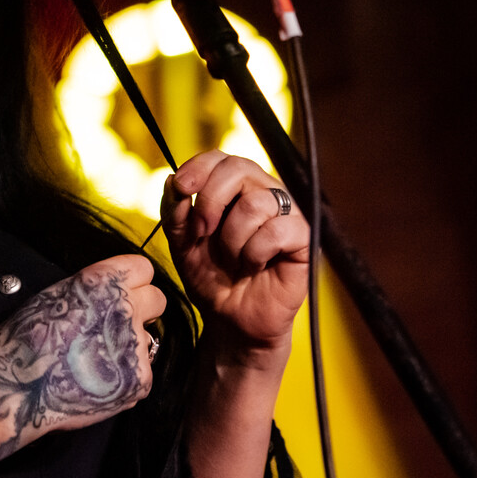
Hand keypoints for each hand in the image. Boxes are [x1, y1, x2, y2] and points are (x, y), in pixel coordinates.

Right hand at [0, 254, 166, 464]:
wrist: (15, 388)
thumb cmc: (26, 339)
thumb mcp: (57, 295)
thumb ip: (93, 290)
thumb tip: (114, 295)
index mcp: (103, 281)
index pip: (142, 267)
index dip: (132, 281)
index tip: (125, 292)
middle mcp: (125, 307)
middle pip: (157, 300)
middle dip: (141, 310)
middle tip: (117, 327)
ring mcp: (135, 345)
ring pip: (146, 340)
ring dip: (128, 348)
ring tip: (95, 362)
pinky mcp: (139, 379)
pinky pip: (141, 373)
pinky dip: (124, 379)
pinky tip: (96, 382)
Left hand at [161, 151, 308, 368]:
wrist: (230, 319)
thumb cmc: (211, 277)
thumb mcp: (182, 242)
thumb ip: (174, 211)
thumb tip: (172, 180)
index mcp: (235, 188)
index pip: (220, 157)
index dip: (199, 167)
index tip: (181, 189)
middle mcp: (263, 193)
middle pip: (239, 169)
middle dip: (211, 201)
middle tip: (202, 233)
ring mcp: (286, 214)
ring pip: (256, 202)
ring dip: (232, 238)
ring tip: (233, 259)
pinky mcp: (303, 238)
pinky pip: (277, 230)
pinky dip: (255, 252)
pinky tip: (254, 266)